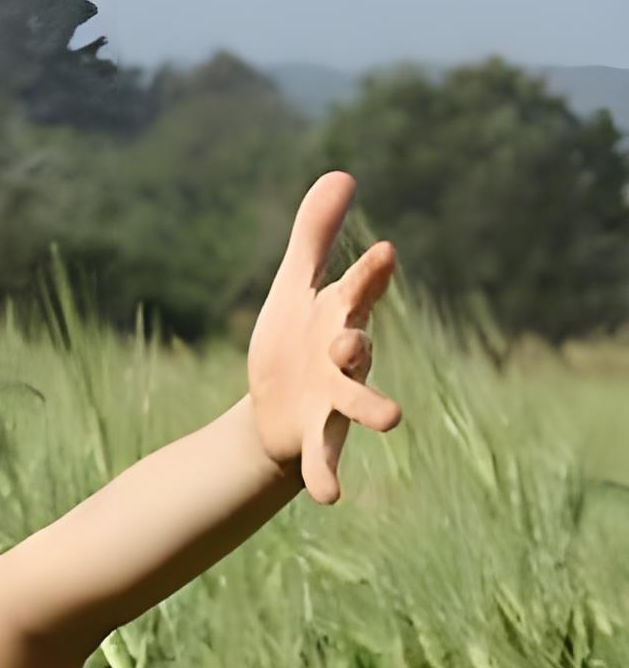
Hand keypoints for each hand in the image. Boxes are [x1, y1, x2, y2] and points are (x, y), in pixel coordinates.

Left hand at [246, 171, 403, 504]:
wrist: (273, 409)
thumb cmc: (292, 341)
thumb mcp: (294, 287)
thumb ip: (316, 235)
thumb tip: (341, 171)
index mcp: (338, 316)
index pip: (355, 290)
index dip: (369, 273)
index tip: (384, 251)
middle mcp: (343, 358)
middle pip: (357, 347)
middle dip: (358, 343)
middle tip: (354, 340)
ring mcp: (333, 399)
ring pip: (356, 402)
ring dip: (372, 407)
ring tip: (393, 418)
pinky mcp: (317, 436)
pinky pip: (327, 458)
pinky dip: (328, 476)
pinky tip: (330, 497)